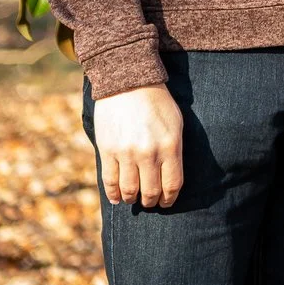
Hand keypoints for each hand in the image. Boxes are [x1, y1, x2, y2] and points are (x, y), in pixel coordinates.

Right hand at [92, 84, 184, 209]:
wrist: (128, 82)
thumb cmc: (156, 102)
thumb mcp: (175, 123)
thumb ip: (175, 150)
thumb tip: (170, 177)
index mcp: (170, 146)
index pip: (172, 184)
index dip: (169, 199)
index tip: (166, 202)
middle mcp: (149, 153)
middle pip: (151, 192)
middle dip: (151, 201)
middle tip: (150, 202)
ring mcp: (127, 153)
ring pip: (129, 190)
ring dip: (132, 199)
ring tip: (134, 198)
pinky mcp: (108, 150)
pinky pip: (110, 181)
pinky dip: (114, 194)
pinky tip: (117, 198)